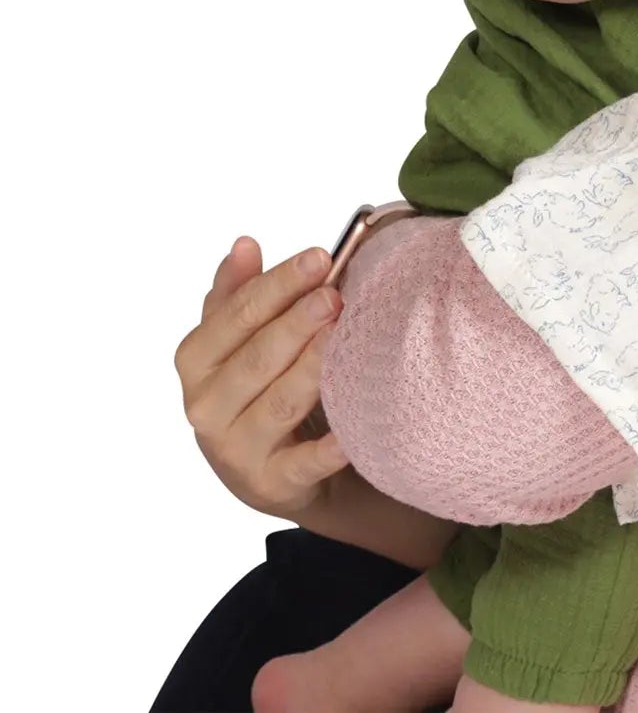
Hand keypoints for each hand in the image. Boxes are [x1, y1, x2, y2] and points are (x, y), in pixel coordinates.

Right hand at [174, 236, 349, 519]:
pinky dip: (328, 449)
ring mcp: (236, 449)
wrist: (274, 469)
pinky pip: (304, 463)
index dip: (278, 284)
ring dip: (313, 368)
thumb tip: (244, 243)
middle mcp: (206, 407)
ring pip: (280, 402)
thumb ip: (238, 292)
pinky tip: (351, 431)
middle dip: (297, 322)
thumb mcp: (238, 339)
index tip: (320, 257)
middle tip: (335, 294)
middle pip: (257, 357)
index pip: (236, 315)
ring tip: (344, 335)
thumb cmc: (258, 385)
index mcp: (197, 361)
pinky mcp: (271, 483)